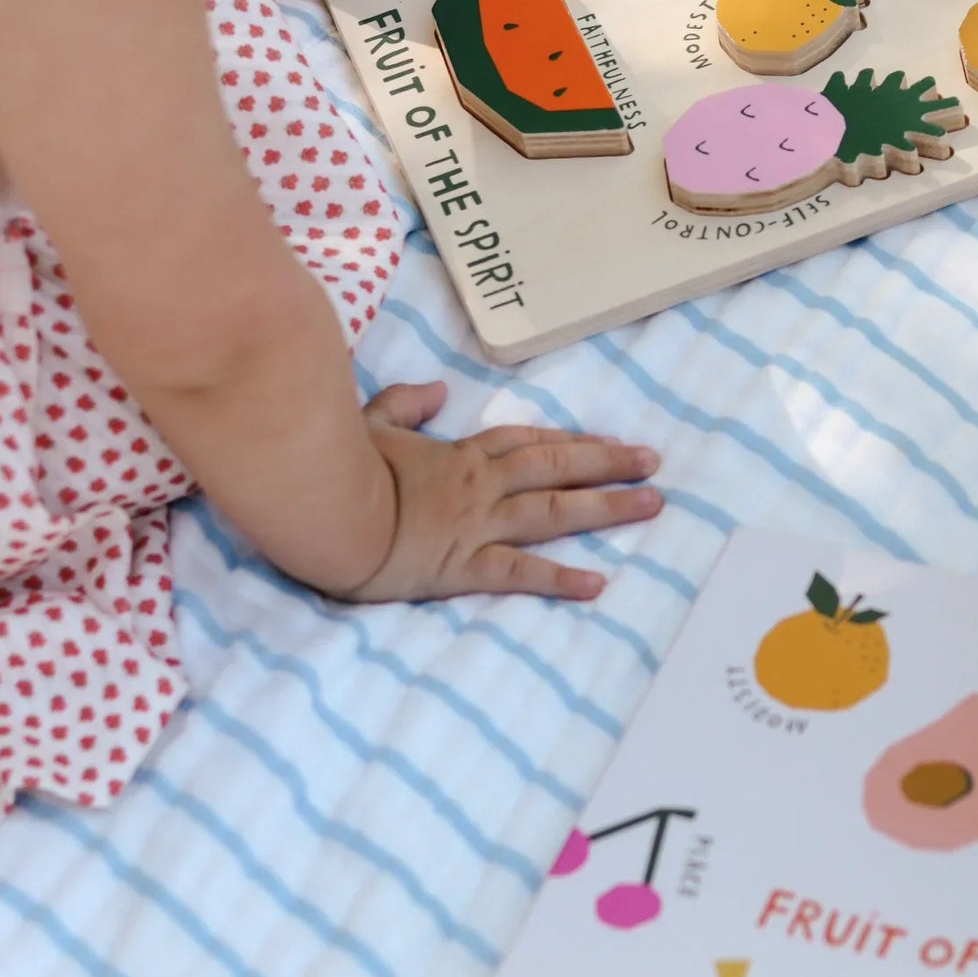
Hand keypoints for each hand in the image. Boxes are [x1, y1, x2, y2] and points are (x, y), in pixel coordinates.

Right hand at [348, 383, 662, 602]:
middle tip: (654, 463)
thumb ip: (405, 404)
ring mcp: (477, 525)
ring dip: (606, 507)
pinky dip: (559, 580)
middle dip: (608, 465)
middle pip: (556, 469)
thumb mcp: (370, 422)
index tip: (608, 443)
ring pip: (554, 511)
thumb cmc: (337, 465)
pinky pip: (520, 572)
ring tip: (653, 505)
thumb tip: (438, 390)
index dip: (570, 442)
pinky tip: (598, 585)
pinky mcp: (463, 566)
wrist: (323, 508)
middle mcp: (480, 486)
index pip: (527, 443)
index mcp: (460, 455)